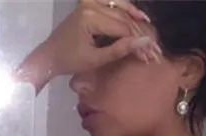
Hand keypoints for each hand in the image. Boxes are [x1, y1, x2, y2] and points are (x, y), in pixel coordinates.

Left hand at [38, 0, 161, 77]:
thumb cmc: (71, 61)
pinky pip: (112, 4)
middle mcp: (90, 5)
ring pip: (121, 10)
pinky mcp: (89, 5)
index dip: (139, 43)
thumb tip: (144, 43)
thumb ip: (120, 49)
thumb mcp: (97, 59)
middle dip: (140, 36)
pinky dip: (127, 9)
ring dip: (137, 23)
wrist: (51, 55)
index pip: (122, 29)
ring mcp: (89, 3)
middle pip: (123, 19)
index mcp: (90, 17)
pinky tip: (140, 16)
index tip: (151, 56)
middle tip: (154, 52)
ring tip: (151, 35)